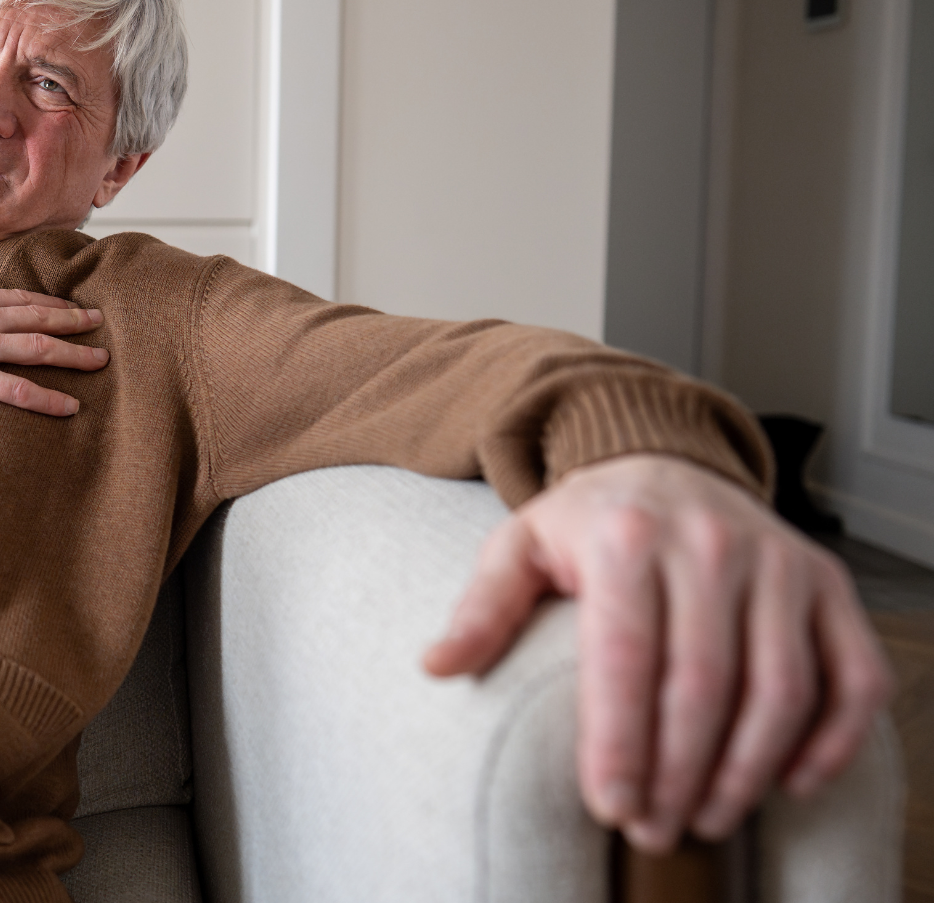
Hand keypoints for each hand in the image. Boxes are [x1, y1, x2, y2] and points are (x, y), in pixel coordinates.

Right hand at [0, 251, 107, 415]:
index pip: (21, 299)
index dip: (50, 303)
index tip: (71, 308)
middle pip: (40, 320)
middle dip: (74, 322)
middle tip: (100, 326)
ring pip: (39, 350)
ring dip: (74, 355)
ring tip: (100, 361)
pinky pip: (17, 390)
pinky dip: (47, 398)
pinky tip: (70, 406)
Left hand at [422, 453, 892, 853]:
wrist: (664, 458)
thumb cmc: (589, 520)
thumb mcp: (520, 545)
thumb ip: (482, 608)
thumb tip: (435, 667)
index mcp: (626, 537)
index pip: (626, 655)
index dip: (619, 740)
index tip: (608, 805)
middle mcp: (711, 543)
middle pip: (703, 681)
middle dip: (678, 771)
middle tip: (653, 829)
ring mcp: (779, 562)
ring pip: (780, 686)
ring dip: (748, 768)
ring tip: (706, 817)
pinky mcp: (827, 583)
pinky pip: (853, 672)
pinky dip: (834, 736)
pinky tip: (792, 782)